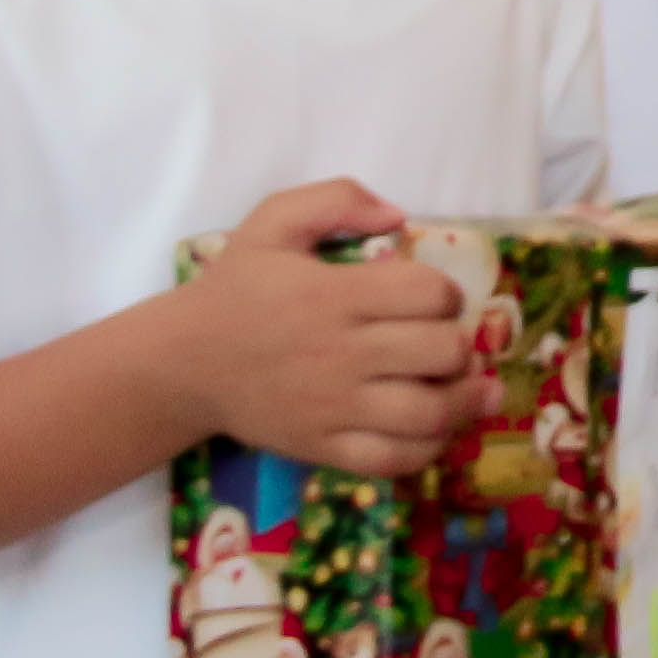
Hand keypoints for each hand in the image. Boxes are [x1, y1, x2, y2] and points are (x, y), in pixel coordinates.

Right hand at [172, 180, 488, 474]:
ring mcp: (332, 406)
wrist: (182, 363)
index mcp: (333, 295)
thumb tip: (398, 214)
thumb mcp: (273, 223)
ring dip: (465, 401)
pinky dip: (429, 447)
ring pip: (428, 412)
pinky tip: (438, 428)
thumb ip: (336, 199)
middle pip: (441, 352)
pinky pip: (393, 458)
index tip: (438, 300)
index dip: (447, 294)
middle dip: (462, 345)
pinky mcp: (321, 446)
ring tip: (476, 388)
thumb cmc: (237, 289)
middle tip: (455, 344)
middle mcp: (339, 353)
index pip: (427, 294)